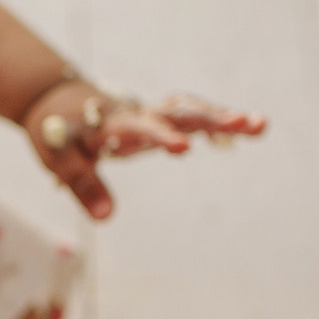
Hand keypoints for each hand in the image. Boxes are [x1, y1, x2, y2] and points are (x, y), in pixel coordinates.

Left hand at [22, 74, 265, 218]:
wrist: (59, 100)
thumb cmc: (57, 132)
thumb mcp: (60, 160)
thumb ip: (84, 187)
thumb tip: (107, 218)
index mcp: (111, 124)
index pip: (138, 128)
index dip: (159, 136)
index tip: (183, 148)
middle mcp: (137, 112)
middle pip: (176, 111)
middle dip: (211, 117)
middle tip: (245, 123)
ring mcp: (152, 112)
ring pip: (190, 110)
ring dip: (223, 116)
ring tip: (260, 125)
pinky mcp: (161, 116)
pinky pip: (192, 116)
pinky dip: (218, 121)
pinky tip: (250, 129)